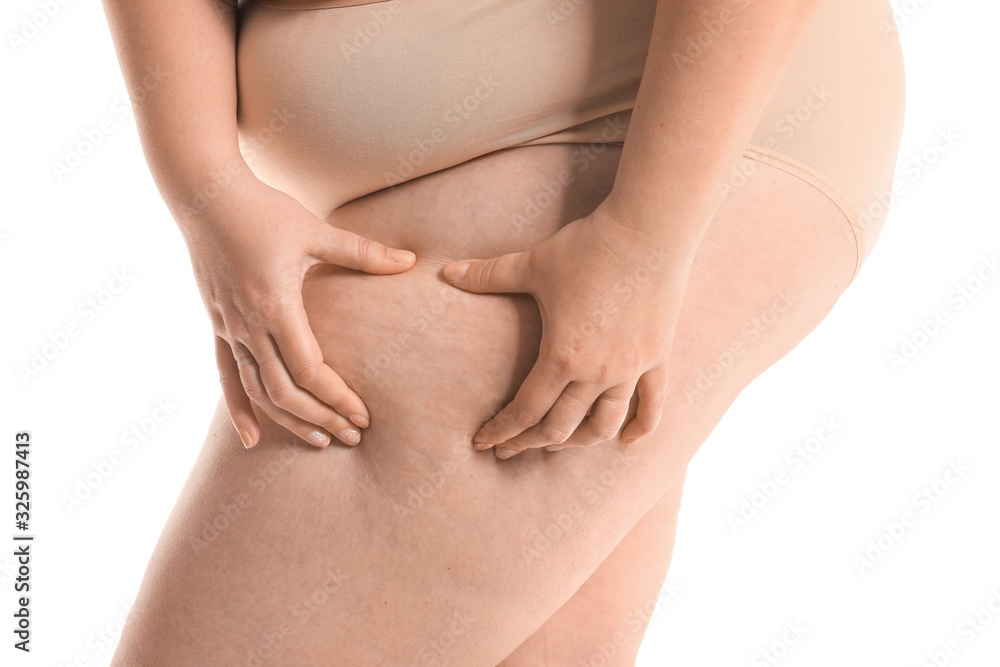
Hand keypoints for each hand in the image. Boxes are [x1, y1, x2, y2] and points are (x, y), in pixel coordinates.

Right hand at [177, 171, 416, 448]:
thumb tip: (410, 260)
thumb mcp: (316, 230)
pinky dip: (239, 410)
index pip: (310, 370)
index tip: (363, 415)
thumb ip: (363, 252)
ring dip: (288, 420)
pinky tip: (250, 439)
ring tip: (318, 440)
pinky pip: (226, 377)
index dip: (338, 398)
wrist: (204, 195)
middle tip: (351, 437)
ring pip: (257, 391)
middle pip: (285, 391)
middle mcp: (249, 325)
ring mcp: (229, 328)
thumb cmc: (263, 211)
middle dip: (321, 418)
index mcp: (277, 305)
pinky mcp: (218, 326)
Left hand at [442, 203, 695, 457]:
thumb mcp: (532, 264)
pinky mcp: (657, 356)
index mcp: (562, 358)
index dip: (502, 431)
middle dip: (530, 442)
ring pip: (604, 425)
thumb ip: (487, 275)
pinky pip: (652, 404)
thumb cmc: (586, 247)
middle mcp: (597, 373)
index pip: (525, 410)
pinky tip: (628, 441)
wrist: (649, 228)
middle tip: (509, 449)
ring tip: (558, 444)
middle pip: (560, 428)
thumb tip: (445, 271)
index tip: (483, 443)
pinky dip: (640, 427)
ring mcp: (631, 368)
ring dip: (578, 441)